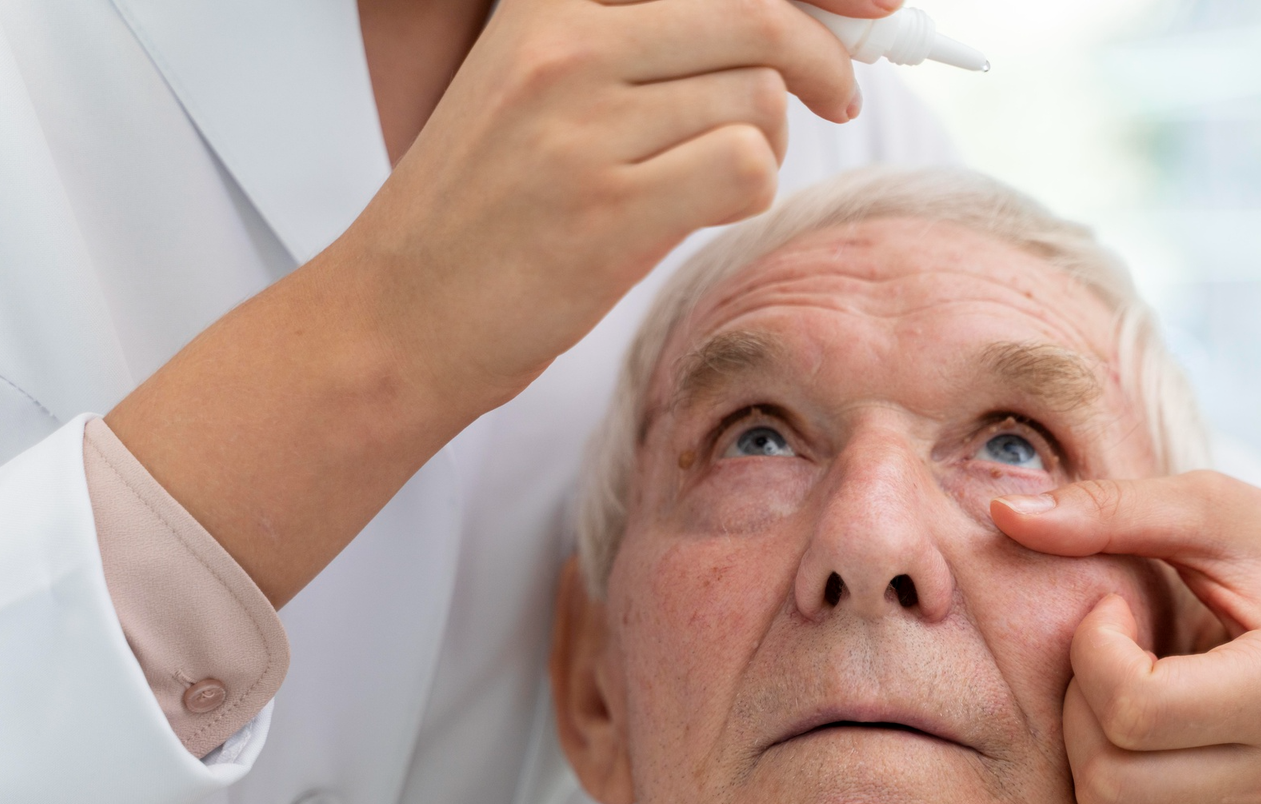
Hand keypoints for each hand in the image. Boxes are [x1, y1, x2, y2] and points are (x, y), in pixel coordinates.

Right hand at [112, 0, 868, 604]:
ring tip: (714, 181)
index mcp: (547, 4)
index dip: (804, 1)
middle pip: (755, 18)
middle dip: (819, 60)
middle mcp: (567, 45)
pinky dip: (749, 194)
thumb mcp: (530, 90)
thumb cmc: (476, 214)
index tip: (863, 9)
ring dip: (765, 145)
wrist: (397, 316)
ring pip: (757, 99)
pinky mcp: (611, 209)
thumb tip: (771, 38)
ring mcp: (586, 125)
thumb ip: (635, 50)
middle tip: (836, 97)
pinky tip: (703, 213)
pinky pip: (746, 168)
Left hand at [992, 472, 1260, 803]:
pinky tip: (1118, 768)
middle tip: (1108, 657)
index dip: (1093, 651)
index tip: (1114, 609)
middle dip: (1079, 710)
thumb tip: (1001, 513)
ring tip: (1112, 711)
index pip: (1136, 711)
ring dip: (1087, 777)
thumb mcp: (1211, 508)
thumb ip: (1111, 510)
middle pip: (1112, 785)